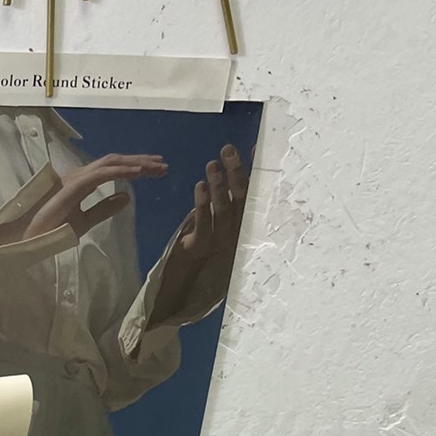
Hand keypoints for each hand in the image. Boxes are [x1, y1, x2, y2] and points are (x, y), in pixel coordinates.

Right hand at [0, 154, 167, 251]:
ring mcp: (75, 179)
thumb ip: (104, 209)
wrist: (28, 242)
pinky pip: (102, 175)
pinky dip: (121, 172)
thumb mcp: (84, 222)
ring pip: (111, 164)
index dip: (134, 167)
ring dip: (135, 164)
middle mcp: (79, 176)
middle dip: (140, 162)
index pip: (112, 169)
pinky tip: (138, 174)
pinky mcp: (73, 187)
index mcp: (81, 182)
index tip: (154, 171)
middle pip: (115, 162)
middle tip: (163, 165)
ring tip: (156, 168)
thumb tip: (127, 197)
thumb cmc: (49, 232)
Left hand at [151, 142, 249, 323]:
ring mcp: (219, 242)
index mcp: (242, 225)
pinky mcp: (200, 248)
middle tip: (228, 150)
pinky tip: (199, 187)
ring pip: (223, 209)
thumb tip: (231, 169)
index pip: (252, 194)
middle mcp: (236, 233)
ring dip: (218, 185)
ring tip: (212, 164)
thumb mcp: (216, 224)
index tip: (253, 148)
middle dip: (236, 173)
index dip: (253, 171)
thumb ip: (225, 199)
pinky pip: (203, 223)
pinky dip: (203, 203)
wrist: (181, 287)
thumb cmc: (201, 251)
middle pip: (241, 199)